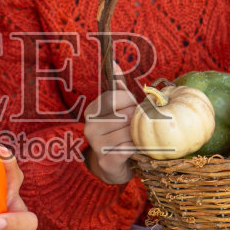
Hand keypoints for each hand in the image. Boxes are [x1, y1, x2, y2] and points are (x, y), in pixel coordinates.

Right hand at [83, 63, 136, 184]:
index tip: (133, 111)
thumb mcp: (117, 110)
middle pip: (126, 115)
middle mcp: (90, 126)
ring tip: (137, 140)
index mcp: (92, 111)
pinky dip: (138, 149)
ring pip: (130, 132)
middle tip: (137, 128)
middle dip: (138, 121)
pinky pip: (130, 148)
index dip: (131, 103)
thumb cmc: (118, 134)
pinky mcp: (107, 160)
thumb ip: (117, 88)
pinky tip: (136, 151)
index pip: (116, 97)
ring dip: (139, 136)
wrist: (112, 167)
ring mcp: (97, 144)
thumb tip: (114, 62)